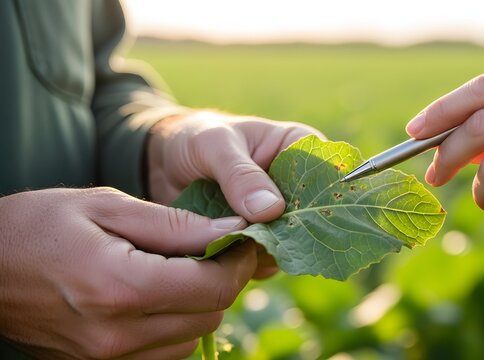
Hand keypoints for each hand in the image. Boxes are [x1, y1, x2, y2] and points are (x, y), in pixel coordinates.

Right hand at [0, 188, 255, 358]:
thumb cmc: (38, 225)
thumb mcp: (106, 206)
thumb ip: (174, 225)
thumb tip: (231, 231)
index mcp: (120, 288)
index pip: (212, 286)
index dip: (238, 261)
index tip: (241, 238)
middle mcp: (117, 335)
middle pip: (210, 316)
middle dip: (224, 280)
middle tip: (217, 248)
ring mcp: (107, 358)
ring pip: (192, 339)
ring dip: (202, 304)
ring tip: (186, 269)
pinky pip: (164, 352)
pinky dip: (176, 325)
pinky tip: (162, 295)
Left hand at [147, 111, 322, 277]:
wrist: (162, 165)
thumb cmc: (195, 139)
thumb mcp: (215, 144)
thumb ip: (240, 173)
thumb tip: (271, 210)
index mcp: (300, 150)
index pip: (331, 175)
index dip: (328, 198)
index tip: (299, 215)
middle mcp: (298, 188)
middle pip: (317, 219)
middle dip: (292, 233)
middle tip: (257, 238)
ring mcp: (280, 219)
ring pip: (292, 246)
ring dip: (265, 251)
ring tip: (229, 239)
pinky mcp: (261, 243)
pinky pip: (267, 262)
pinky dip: (246, 264)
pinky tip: (221, 252)